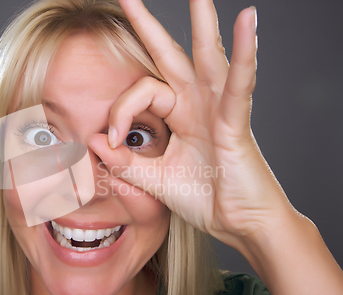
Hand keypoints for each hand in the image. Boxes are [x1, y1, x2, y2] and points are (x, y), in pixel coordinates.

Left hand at [89, 0, 295, 251]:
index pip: (142, 93)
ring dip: (203, 22)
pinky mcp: (235, 124)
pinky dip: (244, 55)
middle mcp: (198, 105)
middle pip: (171, 55)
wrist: (239, 225)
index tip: (111, 141)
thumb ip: (125, 162)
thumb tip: (94, 141)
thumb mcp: (155, 181)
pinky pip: (239, 85)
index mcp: (180, 115)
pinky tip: (247, 23)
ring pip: (208, 57)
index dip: (121, 111)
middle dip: (150, 25)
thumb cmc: (205, 198)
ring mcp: (218, 110)